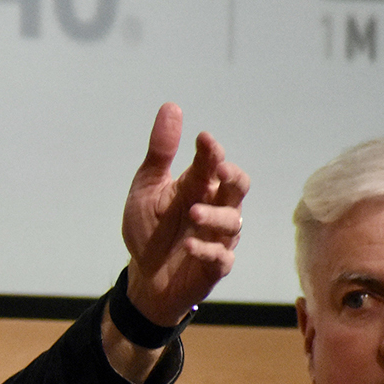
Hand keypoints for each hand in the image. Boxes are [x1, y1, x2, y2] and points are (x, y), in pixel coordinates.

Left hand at [119, 103, 248, 326]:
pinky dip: (206, 250)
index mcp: (199, 186)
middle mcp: (215, 208)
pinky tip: (188, 245)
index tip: (203, 139)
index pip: (214, 163)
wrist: (144, 275)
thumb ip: (160, 153)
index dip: (212, 151)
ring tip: (192, 213)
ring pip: (232, 222)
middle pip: (239, 188)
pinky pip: (221, 257)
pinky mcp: (214, 266)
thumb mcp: (146, 188)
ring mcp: (218, 237)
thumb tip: (172, 107)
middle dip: (232, 177)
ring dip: (214, 215)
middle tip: (218, 170)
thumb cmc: (149, 228)